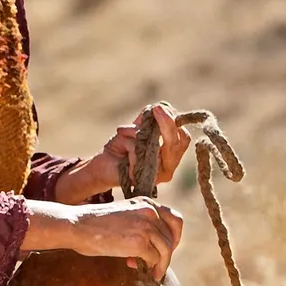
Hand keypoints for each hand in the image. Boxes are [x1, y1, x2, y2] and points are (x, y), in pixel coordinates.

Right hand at [23, 197, 184, 280]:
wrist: (77, 226)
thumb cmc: (95, 224)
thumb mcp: (123, 216)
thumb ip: (141, 226)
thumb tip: (154, 251)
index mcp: (147, 202)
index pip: (175, 219)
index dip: (175, 237)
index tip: (168, 249)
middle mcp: (150, 211)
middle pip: (171, 237)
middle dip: (167, 254)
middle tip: (157, 265)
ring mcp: (145, 226)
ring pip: (166, 250)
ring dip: (161, 264)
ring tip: (154, 273)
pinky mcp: (139, 242)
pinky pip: (154, 259)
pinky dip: (150, 268)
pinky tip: (140, 270)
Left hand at [54, 104, 193, 204]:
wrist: (102, 165)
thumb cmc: (120, 147)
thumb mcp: (136, 129)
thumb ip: (149, 120)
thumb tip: (160, 106)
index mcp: (170, 156)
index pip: (183, 139)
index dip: (174, 121)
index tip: (160, 107)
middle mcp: (168, 168)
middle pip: (177, 143)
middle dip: (167, 123)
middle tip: (157, 108)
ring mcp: (158, 176)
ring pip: (159, 146)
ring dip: (139, 133)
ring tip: (124, 130)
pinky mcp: (144, 178)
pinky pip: (139, 152)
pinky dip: (128, 140)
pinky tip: (120, 142)